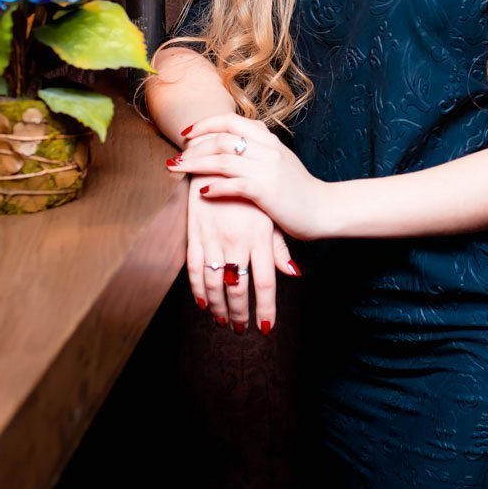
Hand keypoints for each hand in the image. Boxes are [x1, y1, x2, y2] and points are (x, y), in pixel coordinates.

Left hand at [168, 113, 330, 240]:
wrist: (325, 209)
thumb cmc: (300, 191)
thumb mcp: (280, 163)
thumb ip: (259, 152)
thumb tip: (233, 147)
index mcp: (270, 140)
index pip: (231, 121)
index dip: (206, 124)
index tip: (187, 134)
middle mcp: (268, 149)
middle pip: (222, 137)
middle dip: (194, 146)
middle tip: (176, 156)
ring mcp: (268, 169)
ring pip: (222, 159)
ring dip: (195, 163)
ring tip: (177, 170)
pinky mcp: (267, 191)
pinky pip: (234, 184)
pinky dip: (214, 186)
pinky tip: (201, 191)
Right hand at [187, 175, 300, 333]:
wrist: (219, 159)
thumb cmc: (251, 189)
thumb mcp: (270, 215)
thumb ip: (279, 247)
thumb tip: (293, 274)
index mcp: (260, 236)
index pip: (265, 283)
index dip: (265, 309)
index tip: (265, 328)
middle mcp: (237, 241)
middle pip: (239, 290)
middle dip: (240, 314)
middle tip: (241, 329)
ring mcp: (214, 238)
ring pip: (215, 284)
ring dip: (219, 307)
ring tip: (223, 321)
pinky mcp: (195, 234)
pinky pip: (194, 269)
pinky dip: (197, 290)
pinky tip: (203, 304)